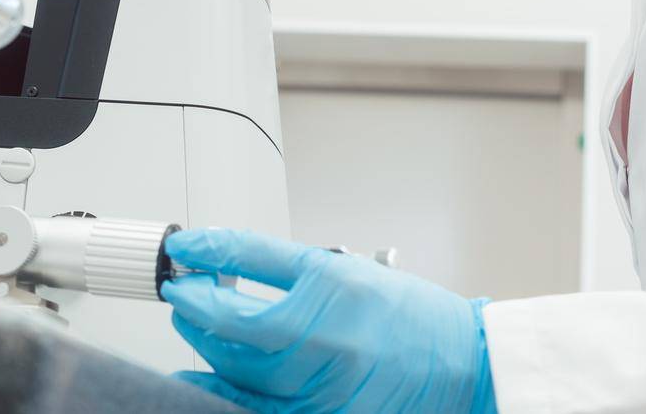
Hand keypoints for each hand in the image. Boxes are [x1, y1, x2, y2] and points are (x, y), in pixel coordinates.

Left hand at [161, 228, 495, 412]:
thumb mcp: (351, 270)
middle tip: (183, 288)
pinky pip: (255, 407)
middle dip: (196, 302)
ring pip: (238, 368)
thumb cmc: (413, 317)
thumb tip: (225, 254)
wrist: (463, 365)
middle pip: (235, 321)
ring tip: (192, 323)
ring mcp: (322, 385)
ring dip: (204, 343)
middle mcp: (326, 337)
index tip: (184, 247)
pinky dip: (222, 390)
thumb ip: (286, 266)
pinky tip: (201, 375)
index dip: (207, 251)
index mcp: (334, 289)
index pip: (251, 262)